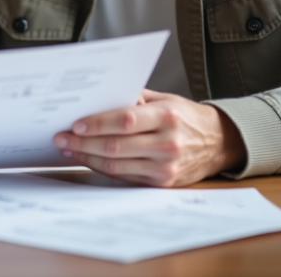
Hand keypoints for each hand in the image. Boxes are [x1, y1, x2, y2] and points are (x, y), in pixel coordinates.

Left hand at [53, 89, 245, 186]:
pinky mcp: (163, 182)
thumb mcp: (164, 100)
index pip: (126, 120)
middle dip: (84, 143)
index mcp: (167, 116)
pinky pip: (125, 177)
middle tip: (62, 138)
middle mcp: (168, 143)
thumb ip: (134, 99)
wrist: (218, 142)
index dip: (98, 123)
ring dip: (88, 158)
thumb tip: (97, 98)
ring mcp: (166, 166)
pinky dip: (103, 168)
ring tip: (69, 149)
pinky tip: (89, 159)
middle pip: (117, 146)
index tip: (75, 124)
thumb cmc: (184, 116)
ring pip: (117, 165)